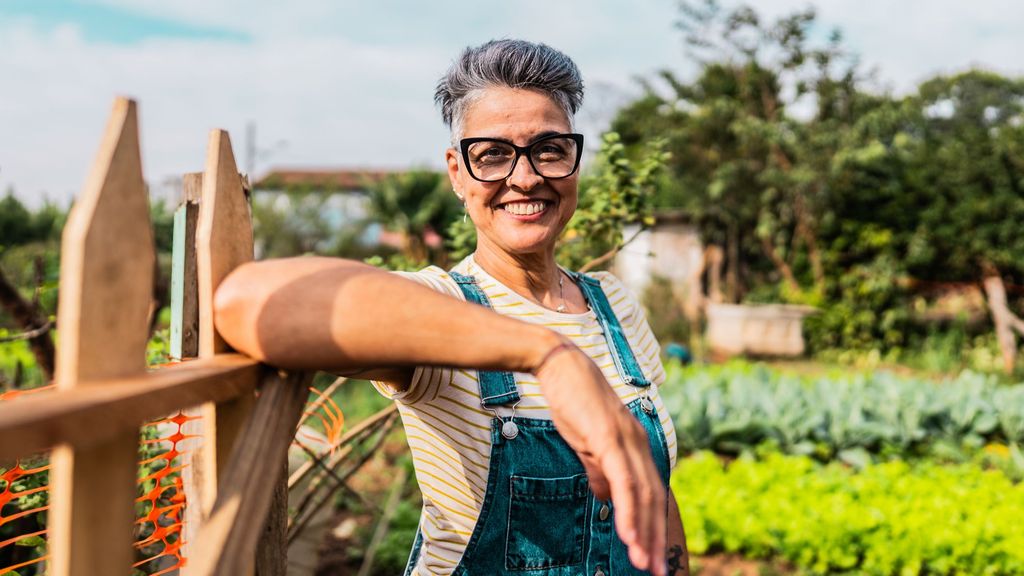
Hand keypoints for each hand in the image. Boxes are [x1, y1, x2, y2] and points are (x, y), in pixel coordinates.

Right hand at [535, 343, 666, 575]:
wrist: (558, 365)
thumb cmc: (572, 400)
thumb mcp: (587, 442)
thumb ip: (600, 469)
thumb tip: (607, 498)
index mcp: (635, 446)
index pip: (651, 493)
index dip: (653, 526)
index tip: (653, 557)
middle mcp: (639, 444)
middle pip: (654, 500)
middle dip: (655, 539)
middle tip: (656, 572)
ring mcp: (627, 440)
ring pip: (643, 496)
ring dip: (643, 533)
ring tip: (643, 563)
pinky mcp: (610, 438)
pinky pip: (624, 482)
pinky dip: (627, 510)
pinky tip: (627, 534)